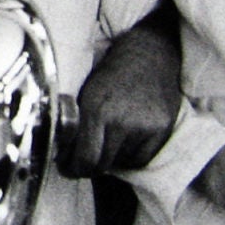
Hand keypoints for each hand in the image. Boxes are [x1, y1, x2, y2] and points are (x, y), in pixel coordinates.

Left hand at [59, 0, 180, 177]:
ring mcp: (145, 127)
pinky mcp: (162, 130)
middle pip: (102, 165)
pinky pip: (140, 159)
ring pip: (120, 163)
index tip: (68, 167)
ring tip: (108, 139)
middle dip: (89, 165)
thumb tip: (62, 155)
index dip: (74, 168)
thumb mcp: (85, 92)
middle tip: (83, 160)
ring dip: (110, 157)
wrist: (149, 56)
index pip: (85, 158)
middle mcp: (122, 120)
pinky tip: (126, 139)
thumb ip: (75, 123)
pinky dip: (130, 156)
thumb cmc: (110, 75)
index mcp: (96, 108)